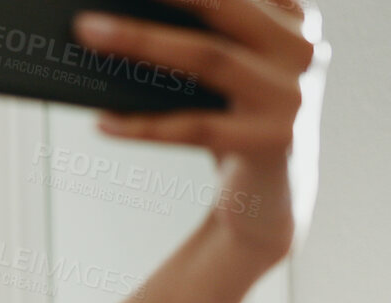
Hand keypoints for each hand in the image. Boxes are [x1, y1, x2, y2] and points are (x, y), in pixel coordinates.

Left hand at [74, 0, 328, 260]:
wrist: (271, 197)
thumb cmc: (234, 119)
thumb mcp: (225, 70)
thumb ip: (200, 36)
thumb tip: (114, 19)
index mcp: (292, 19)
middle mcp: (300, 49)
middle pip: (222, 7)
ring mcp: (291, 95)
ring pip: (209, 57)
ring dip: (141, 41)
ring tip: (89, 33)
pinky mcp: (271, 141)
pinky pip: (196, 127)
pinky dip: (143, 125)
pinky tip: (103, 121)